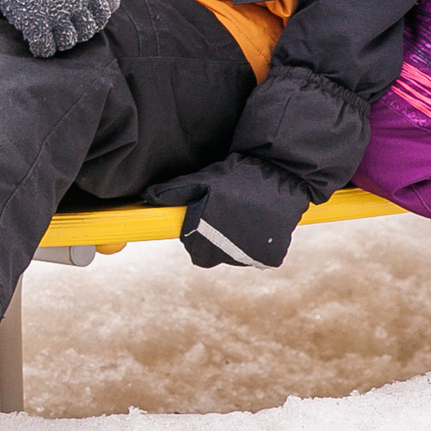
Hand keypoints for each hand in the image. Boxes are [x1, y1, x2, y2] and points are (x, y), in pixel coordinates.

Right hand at [0, 0, 119, 56]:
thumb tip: (114, 5)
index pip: (104, 13)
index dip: (96, 20)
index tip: (84, 20)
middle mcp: (73, 3)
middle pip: (87, 32)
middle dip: (78, 32)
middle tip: (65, 27)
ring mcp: (54, 15)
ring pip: (68, 43)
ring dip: (61, 41)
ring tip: (52, 34)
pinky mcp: (35, 24)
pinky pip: (46, 48)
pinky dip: (43, 48)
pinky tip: (38, 40)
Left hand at [148, 156, 305, 267]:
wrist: (281, 172)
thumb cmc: (238, 175)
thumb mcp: (204, 179)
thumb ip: (175, 190)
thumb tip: (149, 197)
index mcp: (201, 232)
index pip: (195, 251)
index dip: (200, 237)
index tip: (209, 222)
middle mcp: (221, 249)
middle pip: (214, 257)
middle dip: (218, 241)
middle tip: (229, 217)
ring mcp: (247, 255)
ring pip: (236, 257)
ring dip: (238, 244)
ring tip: (246, 217)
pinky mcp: (269, 257)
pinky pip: (260, 257)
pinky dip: (261, 245)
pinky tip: (261, 225)